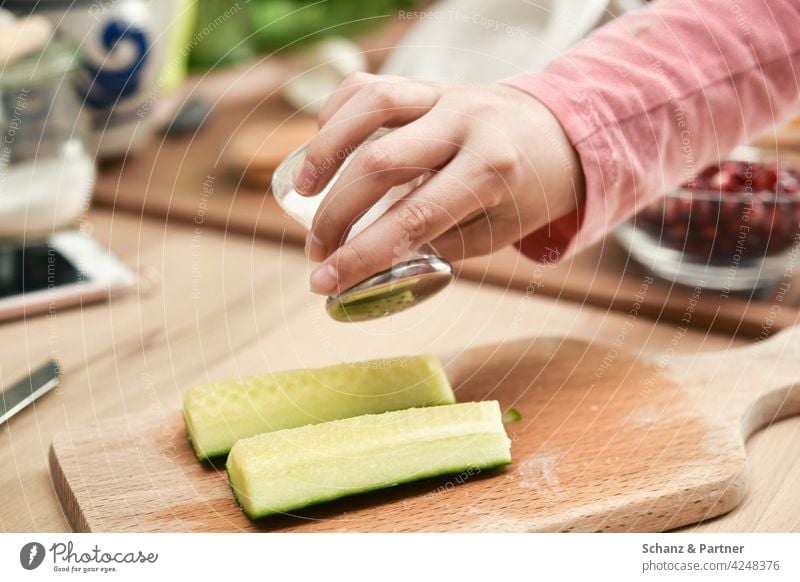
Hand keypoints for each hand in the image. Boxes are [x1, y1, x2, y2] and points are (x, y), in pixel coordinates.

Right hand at [295, 73, 584, 294]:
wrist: (558, 134)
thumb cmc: (524, 193)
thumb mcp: (494, 231)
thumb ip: (435, 243)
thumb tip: (368, 262)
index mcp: (492, 171)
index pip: (413, 218)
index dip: (362, 254)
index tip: (325, 281)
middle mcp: (467, 124)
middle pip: (381, 164)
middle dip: (336, 214)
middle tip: (317, 250)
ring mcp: (445, 94)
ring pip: (373, 106)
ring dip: (327, 151)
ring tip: (302, 191)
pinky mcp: (428, 82)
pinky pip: (373, 86)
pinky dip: (339, 113)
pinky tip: (324, 146)